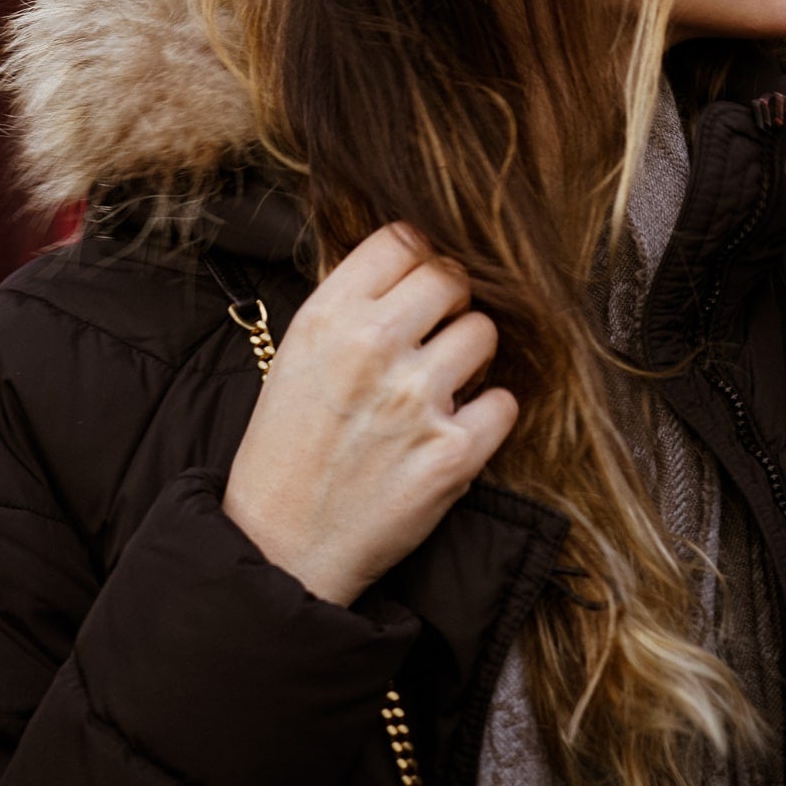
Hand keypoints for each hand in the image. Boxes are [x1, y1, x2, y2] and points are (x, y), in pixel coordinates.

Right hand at [221, 222, 517, 605]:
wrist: (281, 546)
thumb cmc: (287, 445)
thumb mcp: (299, 351)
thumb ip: (352, 303)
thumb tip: (413, 261)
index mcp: (329, 315)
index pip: (402, 239)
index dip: (417, 258)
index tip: (417, 283)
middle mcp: (372, 346)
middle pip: (451, 275)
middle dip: (449, 301)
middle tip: (436, 330)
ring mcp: (416, 400)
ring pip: (484, 331)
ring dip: (471, 354)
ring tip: (443, 381)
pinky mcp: (452, 456)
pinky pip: (504, 403)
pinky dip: (488, 416)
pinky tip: (457, 428)